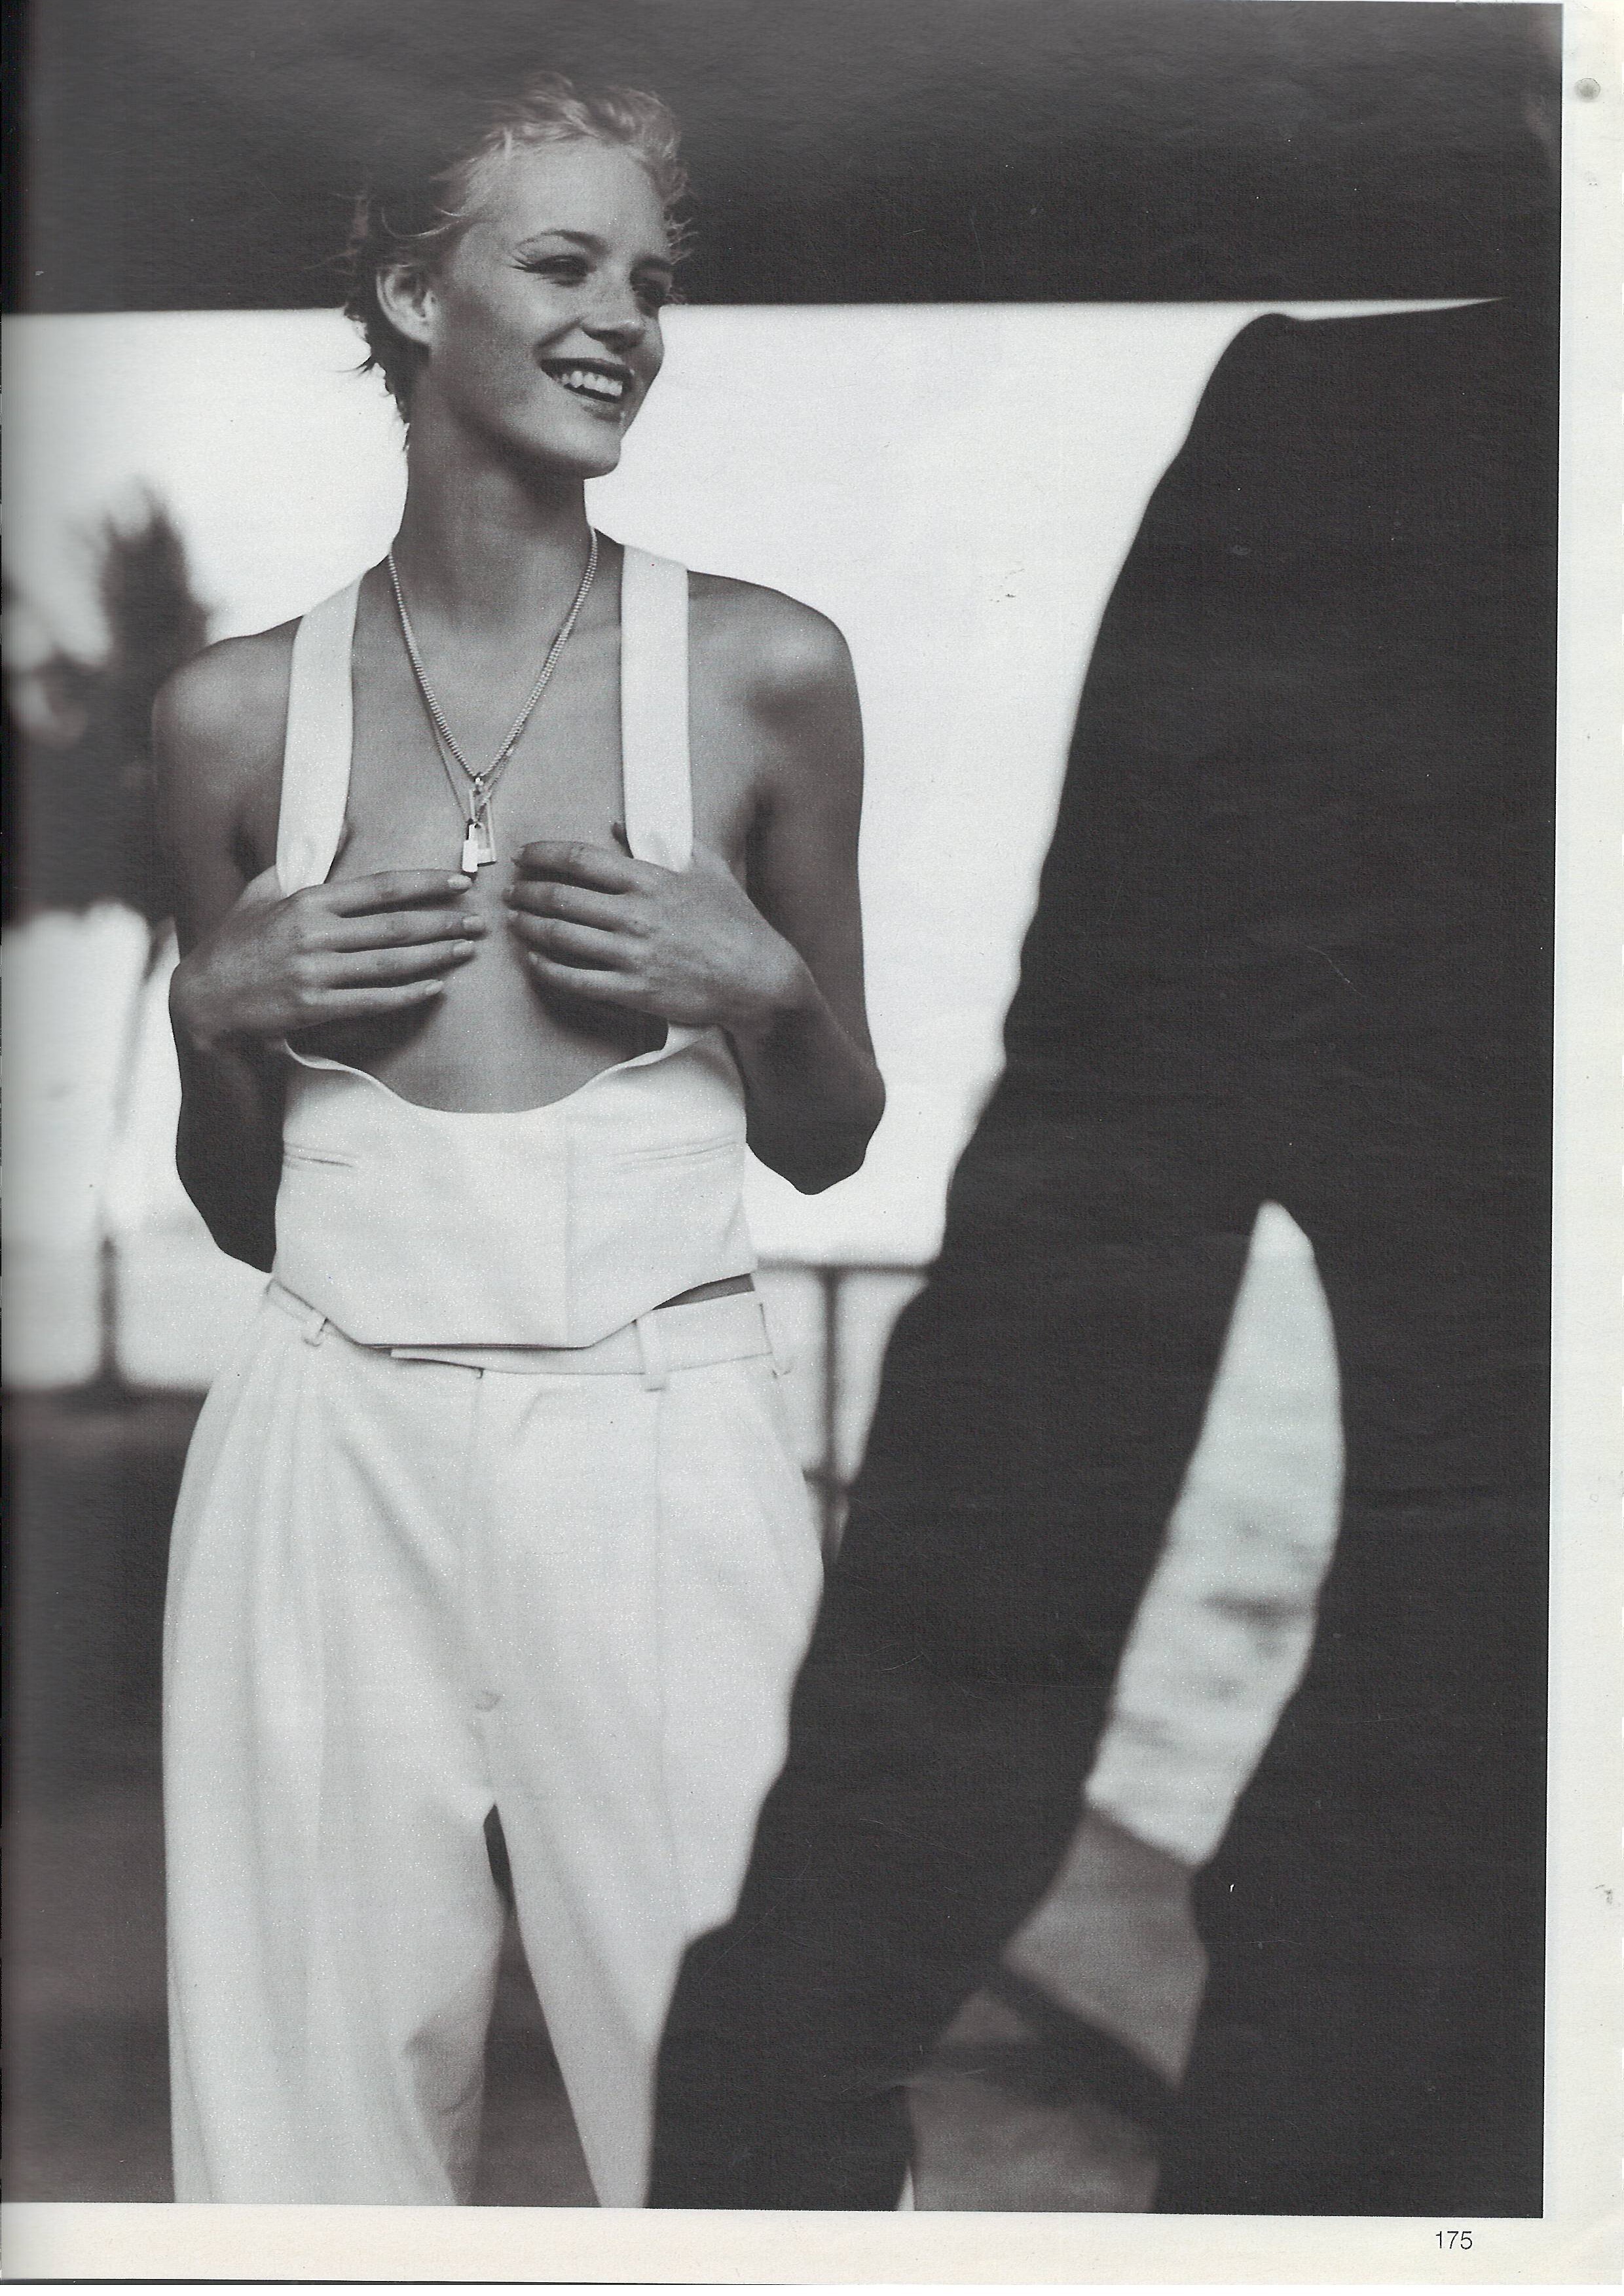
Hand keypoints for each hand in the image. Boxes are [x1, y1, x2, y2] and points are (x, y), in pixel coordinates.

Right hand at [172, 865, 486, 1048]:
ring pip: (390, 963)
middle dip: (443, 922)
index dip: (423, 884)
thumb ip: (302, 862)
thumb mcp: (262, 892)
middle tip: (478, 920)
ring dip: (435, 957)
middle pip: (395, 926)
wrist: (203, 999)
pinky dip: (407, 995)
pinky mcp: (314, 1008)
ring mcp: (315, 973)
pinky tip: (435, 988)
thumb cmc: (236, 944)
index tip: (457, 882)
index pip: (379, 888)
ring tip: (467, 949)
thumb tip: (339, 827)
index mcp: (307, 901)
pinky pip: (373, 1001)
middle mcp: (315, 934)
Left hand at [504, 838, 809, 1035]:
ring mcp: (632, 955)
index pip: (581, 859)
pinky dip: (548, 970)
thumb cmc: (737, 924)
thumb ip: (668, 842)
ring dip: (530, 927)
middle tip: (512, 891)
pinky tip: (535, 963)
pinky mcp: (634, 991)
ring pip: (562, 937)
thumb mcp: (709, 869)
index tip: (525, 855)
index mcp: (651, 881)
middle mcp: (635, 915)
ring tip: (515, 921)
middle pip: (561, 897)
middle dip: (527, 892)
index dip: (544, 854)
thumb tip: (623, 825)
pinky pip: (576, 980)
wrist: (759, 979)